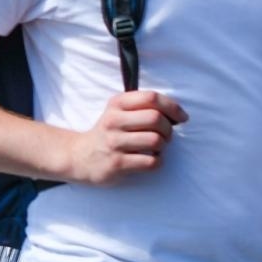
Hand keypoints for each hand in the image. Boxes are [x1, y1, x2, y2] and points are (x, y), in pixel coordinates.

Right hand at [70, 90, 188, 184]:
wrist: (80, 156)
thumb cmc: (110, 132)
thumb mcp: (119, 111)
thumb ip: (144, 106)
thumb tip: (178, 114)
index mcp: (117, 104)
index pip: (151, 97)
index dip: (172, 107)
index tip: (181, 118)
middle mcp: (113, 121)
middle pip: (156, 119)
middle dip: (168, 129)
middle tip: (165, 136)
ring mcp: (114, 143)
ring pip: (156, 141)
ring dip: (162, 146)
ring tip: (155, 148)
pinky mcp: (117, 163)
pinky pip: (151, 162)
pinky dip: (156, 162)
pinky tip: (149, 160)